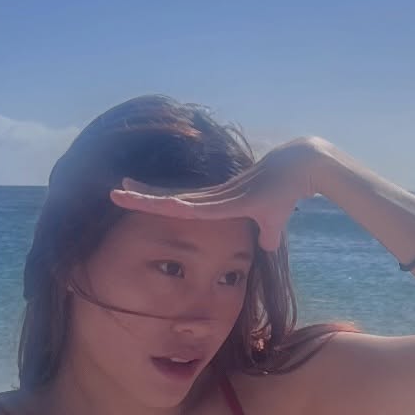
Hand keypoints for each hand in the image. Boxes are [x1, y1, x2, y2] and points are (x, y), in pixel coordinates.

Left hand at [107, 137, 324, 250]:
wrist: (301, 169)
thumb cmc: (285, 192)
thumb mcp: (272, 221)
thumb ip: (265, 233)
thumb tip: (266, 246)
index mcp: (215, 202)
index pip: (177, 203)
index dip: (154, 199)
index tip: (132, 195)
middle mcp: (211, 197)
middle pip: (169, 198)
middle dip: (141, 196)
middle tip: (114, 192)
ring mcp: (219, 196)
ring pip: (176, 201)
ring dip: (148, 200)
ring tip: (120, 193)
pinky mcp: (231, 200)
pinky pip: (198, 208)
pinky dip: (178, 207)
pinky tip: (159, 205)